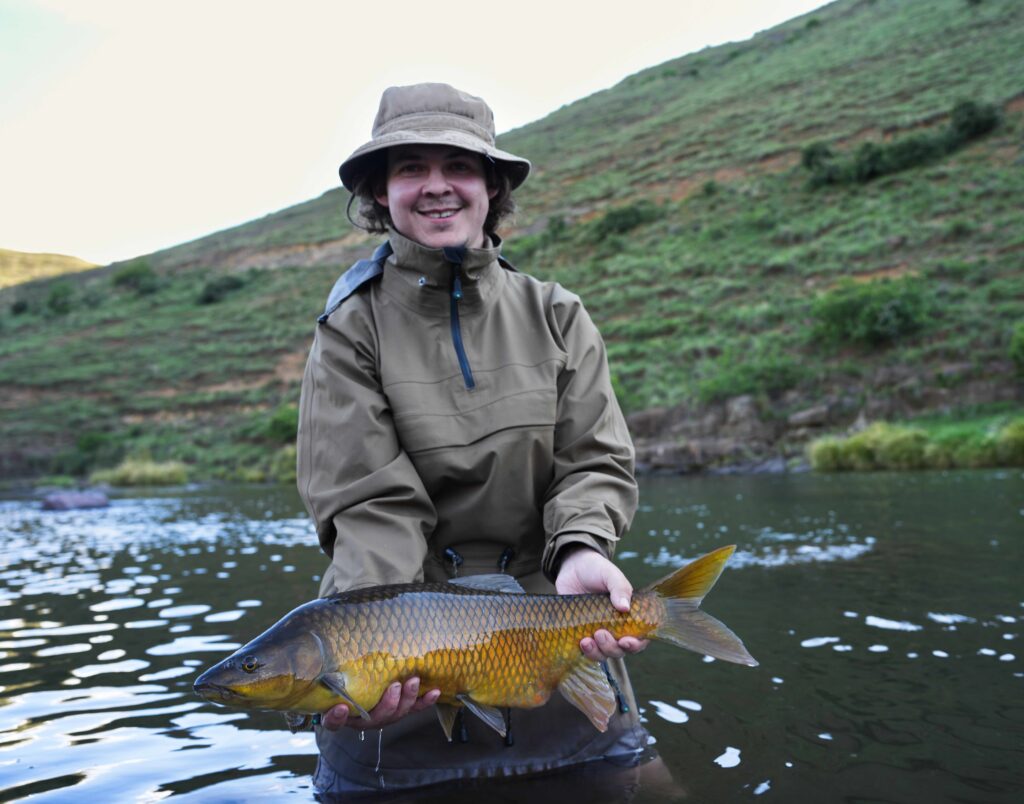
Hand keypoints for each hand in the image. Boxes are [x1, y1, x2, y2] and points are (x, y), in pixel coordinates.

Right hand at [321, 677, 440, 730]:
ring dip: (408, 698)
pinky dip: (425, 701)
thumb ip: (328, 673)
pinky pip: (415, 708)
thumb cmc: (342, 681)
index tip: (339, 708)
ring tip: (413, 681)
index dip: (337, 718)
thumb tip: (321, 655)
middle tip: (395, 686)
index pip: (334, 722)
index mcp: (342, 715)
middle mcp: (363, 720)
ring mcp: (384, 715)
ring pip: (398, 713)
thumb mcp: (332, 678)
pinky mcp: (401, 709)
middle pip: (376, 719)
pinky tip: (435, 692)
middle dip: (388, 703)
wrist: (359, 684)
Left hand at [555, 545, 648, 660]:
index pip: (640, 638)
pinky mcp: (581, 634)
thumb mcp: (610, 574)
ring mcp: (598, 632)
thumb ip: (620, 588)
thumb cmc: (597, 570)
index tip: (626, 641)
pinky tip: (581, 642)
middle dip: (612, 647)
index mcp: (629, 616)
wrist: (572, 567)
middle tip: (601, 633)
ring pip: (603, 654)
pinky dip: (585, 651)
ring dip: (597, 652)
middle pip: (620, 650)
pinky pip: (586, 651)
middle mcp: (615, 628)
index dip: (636, 645)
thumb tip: (625, 608)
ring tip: (587, 640)